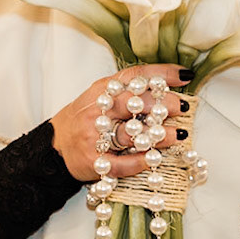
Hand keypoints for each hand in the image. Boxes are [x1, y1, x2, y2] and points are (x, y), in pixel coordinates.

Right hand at [50, 63, 194, 180]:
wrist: (54, 148)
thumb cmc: (84, 119)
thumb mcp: (101, 96)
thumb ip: (129, 90)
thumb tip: (169, 86)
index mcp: (100, 90)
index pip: (134, 76)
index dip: (162, 74)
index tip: (185, 76)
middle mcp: (97, 111)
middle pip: (133, 103)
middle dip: (163, 104)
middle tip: (182, 107)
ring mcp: (94, 138)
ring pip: (131, 135)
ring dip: (159, 135)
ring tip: (179, 135)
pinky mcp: (95, 163)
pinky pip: (122, 164)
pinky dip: (140, 162)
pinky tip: (155, 158)